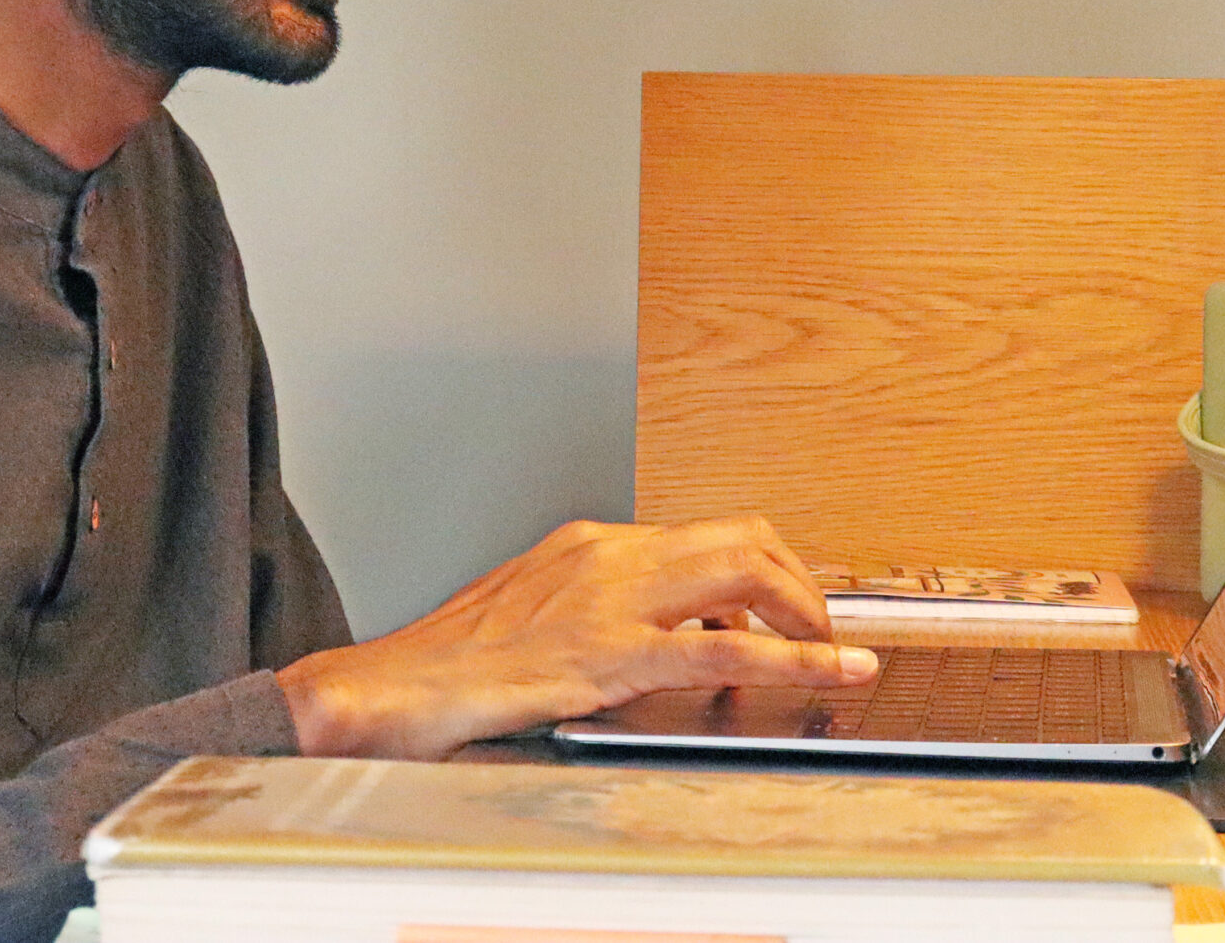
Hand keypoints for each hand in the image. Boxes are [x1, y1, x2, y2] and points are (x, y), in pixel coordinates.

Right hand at [275, 515, 879, 759]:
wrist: (388, 689)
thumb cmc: (442, 667)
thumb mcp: (527, 620)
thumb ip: (586, 616)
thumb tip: (638, 640)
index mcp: (586, 545)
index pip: (698, 536)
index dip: (759, 568)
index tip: (783, 605)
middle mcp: (605, 555)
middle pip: (740, 535)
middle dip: (796, 579)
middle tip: (818, 628)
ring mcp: (611, 599)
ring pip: (745, 571)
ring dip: (804, 609)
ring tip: (828, 651)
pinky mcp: (611, 654)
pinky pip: (729, 652)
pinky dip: (799, 659)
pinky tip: (836, 670)